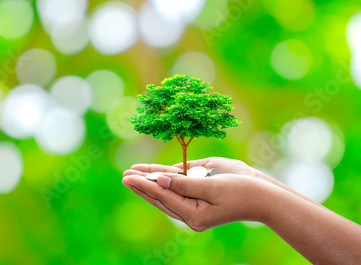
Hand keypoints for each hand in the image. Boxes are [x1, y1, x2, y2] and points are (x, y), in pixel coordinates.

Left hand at [125, 157, 320, 206]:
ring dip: (150, 183)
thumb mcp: (213, 186)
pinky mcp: (200, 199)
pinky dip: (165, 182)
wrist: (265, 196)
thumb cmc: (242, 190)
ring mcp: (195, 207)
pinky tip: (153, 175)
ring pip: (166, 194)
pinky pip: (178, 190)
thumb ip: (185, 183)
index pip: (162, 197)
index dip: (144, 184)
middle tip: (124, 175)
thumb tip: (160, 180)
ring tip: (132, 174)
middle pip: (160, 198)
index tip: (128, 176)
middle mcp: (191, 213)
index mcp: (193, 215)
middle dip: (141, 185)